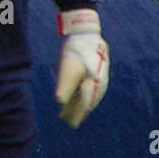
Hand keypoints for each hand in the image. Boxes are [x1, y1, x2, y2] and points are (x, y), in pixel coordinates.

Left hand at [55, 9, 108, 127]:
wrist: (87, 33)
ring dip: (78, 104)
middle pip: (86, 104)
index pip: (84, 108)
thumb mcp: (69, 69)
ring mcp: (99, 80)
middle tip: (66, 120)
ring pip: (88, 96)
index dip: (75, 116)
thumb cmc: (78, 52)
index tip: (68, 124)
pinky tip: (76, 95)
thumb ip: (65, 87)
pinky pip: (89, 89)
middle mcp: (99, 87)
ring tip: (69, 110)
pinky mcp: (96, 73)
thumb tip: (59, 101)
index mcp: (94, 88)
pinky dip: (81, 95)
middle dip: (76, 112)